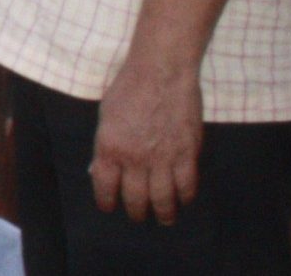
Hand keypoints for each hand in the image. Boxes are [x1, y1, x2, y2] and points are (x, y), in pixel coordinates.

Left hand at [92, 56, 203, 224]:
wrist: (161, 71)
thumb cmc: (129, 88)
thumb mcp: (106, 116)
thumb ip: (106, 144)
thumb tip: (103, 167)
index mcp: (109, 147)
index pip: (105, 186)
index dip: (106, 201)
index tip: (109, 207)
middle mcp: (134, 158)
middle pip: (135, 198)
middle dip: (136, 211)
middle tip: (138, 216)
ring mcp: (163, 158)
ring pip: (163, 198)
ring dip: (163, 212)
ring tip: (163, 218)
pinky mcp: (187, 153)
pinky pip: (187, 185)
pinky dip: (185, 196)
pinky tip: (183, 199)